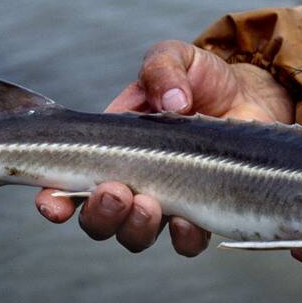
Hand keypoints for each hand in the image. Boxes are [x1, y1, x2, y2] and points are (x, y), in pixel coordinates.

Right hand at [35, 39, 292, 254]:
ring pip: (134, 237)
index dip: (53, 200)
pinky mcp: (202, 213)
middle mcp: (131, 183)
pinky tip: (186, 221)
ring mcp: (165, 202)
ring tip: (148, 204)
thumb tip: (172, 102)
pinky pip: (186, 244)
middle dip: (99, 213)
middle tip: (115, 191)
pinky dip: (183, 238)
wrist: (250, 95)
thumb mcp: (174, 58)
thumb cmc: (201, 78)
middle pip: (98, 221)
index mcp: (110, 149)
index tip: (51, 201)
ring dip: (134, 227)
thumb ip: (162, 69)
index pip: (66, 184)